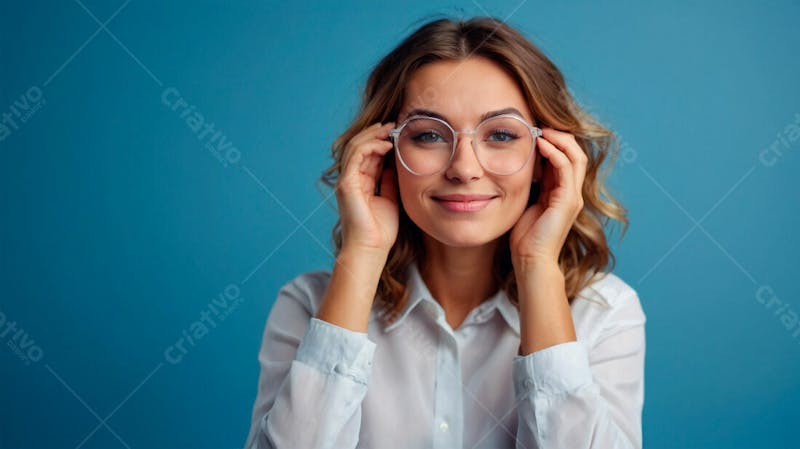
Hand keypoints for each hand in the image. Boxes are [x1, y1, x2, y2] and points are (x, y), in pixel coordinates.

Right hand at [335, 121, 399, 255]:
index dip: (381, 140)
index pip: (368, 154)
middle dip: (376, 132)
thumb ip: (389, 181)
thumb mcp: (390, 198)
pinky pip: (355, 157)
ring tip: (390, 129)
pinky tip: (385, 144)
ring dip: (373, 135)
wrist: (372, 248)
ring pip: (356, 147)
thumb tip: (395, 164)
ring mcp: (347, 180)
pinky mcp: (346, 184)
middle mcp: (351, 179)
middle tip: (394, 123)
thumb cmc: (381, 230)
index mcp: (361, 182)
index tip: (397, 132)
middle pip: (360, 146)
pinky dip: (370, 146)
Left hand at [510, 128, 586, 267]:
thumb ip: (529, 185)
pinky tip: (541, 144)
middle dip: (560, 135)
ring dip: (559, 139)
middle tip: (541, 124)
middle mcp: (571, 192)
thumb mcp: (525, 203)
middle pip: (576, 153)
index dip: (554, 141)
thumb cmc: (525, 237)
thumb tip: (517, 166)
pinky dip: (555, 152)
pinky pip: (566, 168)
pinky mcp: (568, 200)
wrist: (530, 260)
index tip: (536, 129)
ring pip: (576, 156)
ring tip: (542, 129)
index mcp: (562, 192)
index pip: (566, 158)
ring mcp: (573, 196)